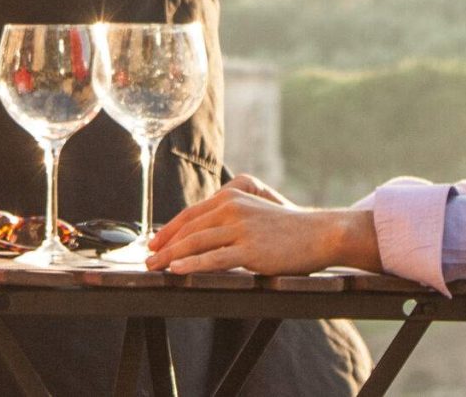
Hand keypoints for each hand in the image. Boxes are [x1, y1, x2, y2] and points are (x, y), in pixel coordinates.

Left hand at [147, 176, 380, 275]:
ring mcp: (240, 227)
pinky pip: (214, 258)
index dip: (168, 230)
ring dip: (170, 256)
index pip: (190, 215)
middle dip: (163, 245)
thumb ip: (230, 216)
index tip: (152, 243)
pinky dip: (191, 264)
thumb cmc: (286, 227)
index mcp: (231, 196)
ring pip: (196, 243)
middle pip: (188, 229)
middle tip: (146, 259)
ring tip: (154, 267)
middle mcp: (232, 207)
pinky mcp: (250, 249)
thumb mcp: (255, 211)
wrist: (319, 233)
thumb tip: (201, 232)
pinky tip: (176, 269)